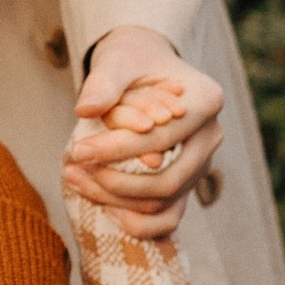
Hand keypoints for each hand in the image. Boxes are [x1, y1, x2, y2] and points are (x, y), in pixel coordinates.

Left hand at [61, 25, 223, 240]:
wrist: (145, 67)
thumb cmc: (132, 60)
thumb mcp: (118, 60)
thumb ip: (104, 83)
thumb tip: (86, 110)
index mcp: (206, 100)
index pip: (163, 137)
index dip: (118, 149)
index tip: (78, 150)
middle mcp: (211, 136)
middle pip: (168, 179)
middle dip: (117, 182)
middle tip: (73, 167)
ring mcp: (202, 164)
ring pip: (164, 202)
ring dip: (116, 200)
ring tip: (75, 179)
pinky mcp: (187, 184)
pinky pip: (168, 219)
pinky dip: (139, 224)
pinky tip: (105, 210)